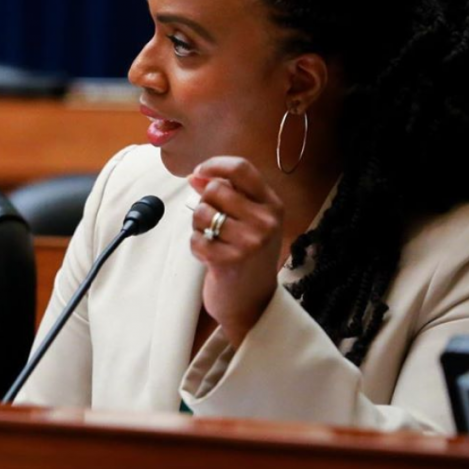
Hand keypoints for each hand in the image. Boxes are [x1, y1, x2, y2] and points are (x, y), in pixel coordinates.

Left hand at [188, 156, 284, 347]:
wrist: (253, 303)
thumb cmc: (247, 256)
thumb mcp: (249, 221)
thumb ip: (227, 195)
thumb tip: (195, 176)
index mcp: (272, 205)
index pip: (241, 168)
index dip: (214, 165)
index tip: (199, 173)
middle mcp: (266, 221)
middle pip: (216, 188)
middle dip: (204, 203)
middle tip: (212, 223)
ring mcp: (250, 241)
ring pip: (202, 211)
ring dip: (199, 226)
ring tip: (213, 240)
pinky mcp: (230, 261)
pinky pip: (196, 238)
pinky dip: (196, 246)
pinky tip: (210, 257)